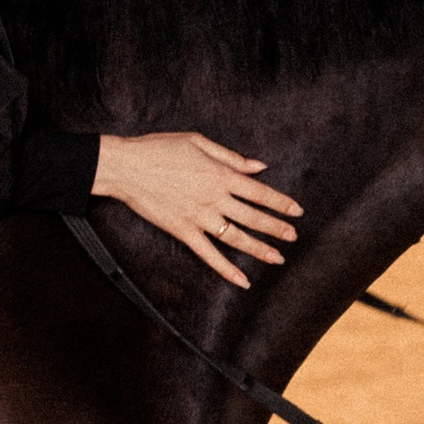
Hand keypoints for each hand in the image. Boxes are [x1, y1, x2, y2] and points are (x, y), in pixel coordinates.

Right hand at [93, 132, 302, 288]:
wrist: (126, 167)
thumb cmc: (159, 149)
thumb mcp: (198, 142)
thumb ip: (230, 157)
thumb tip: (258, 166)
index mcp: (220, 174)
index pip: (260, 192)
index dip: (281, 203)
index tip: (297, 211)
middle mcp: (215, 198)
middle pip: (254, 217)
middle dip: (277, 228)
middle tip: (293, 237)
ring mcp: (199, 217)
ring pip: (237, 238)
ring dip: (260, 249)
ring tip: (277, 258)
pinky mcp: (183, 231)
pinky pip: (209, 255)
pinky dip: (227, 269)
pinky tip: (242, 281)